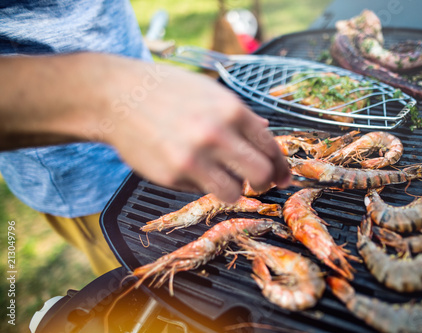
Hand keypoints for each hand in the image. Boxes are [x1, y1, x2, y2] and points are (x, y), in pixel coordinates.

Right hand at [90, 54, 290, 201]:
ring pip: (234, 192)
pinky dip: (201, 184)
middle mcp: (217, 135)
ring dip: (232, 187)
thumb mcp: (211, 92)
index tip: (282, 176)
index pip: (270, 147)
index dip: (280, 166)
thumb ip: (241, 116)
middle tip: (255, 180)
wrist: (118, 95)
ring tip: (219, 175)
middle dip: (263, 181)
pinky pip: (201, 190)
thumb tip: (267, 132)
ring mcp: (194, 158)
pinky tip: (190, 167)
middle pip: (261, 175)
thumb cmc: (167, 91)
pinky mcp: (172, 175)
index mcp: (232, 111)